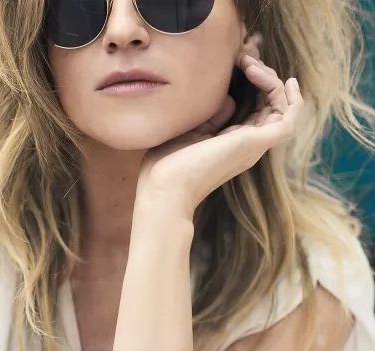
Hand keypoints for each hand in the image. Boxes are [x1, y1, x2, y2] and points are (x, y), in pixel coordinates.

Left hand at [136, 55, 304, 220]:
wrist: (163, 187)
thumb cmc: (167, 164)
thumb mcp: (191, 129)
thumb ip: (212, 116)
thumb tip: (230, 100)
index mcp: (232, 142)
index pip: (256, 109)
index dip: (254, 83)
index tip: (238, 62)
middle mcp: (248, 144)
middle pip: (271, 105)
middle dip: (263, 76)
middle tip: (243, 57)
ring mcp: (254, 145)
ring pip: (282, 108)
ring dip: (271, 81)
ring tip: (250, 63)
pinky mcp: (256, 143)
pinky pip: (289, 119)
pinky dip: (292, 99)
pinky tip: (285, 79)